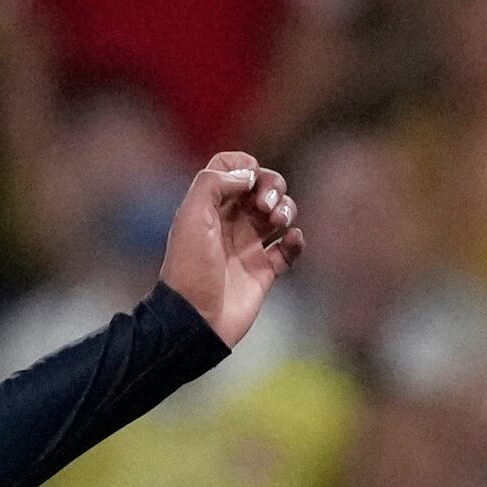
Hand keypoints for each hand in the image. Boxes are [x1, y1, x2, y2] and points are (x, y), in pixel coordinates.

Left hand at [157, 153, 304, 348]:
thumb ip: (214, 183)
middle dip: (272, 186)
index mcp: (210, 206)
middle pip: (261, 186)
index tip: (249, 179)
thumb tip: (249, 176)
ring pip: (279, 213)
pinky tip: (291, 241)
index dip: (244, 165)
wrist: (196, 320)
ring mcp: (248, 246)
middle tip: (265, 205)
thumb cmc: (190, 268)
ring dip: (286, 209)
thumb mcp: (192, 216)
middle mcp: (230, 222)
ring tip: (279, 223)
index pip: (231, 168)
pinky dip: (296, 240)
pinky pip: (289, 248)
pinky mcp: (264, 271)